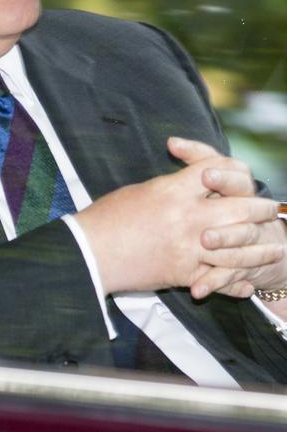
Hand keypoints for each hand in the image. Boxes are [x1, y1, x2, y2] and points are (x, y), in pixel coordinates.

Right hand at [75, 138, 279, 294]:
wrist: (89, 253)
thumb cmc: (107, 218)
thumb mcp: (140, 191)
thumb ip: (171, 188)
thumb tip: (191, 187)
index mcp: (172, 191)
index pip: (217, 169)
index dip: (230, 169)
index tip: (237, 175)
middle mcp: (187, 218)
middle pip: (241, 207)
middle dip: (260, 208)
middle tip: (268, 210)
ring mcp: (188, 248)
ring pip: (240, 248)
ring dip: (260, 249)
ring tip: (274, 249)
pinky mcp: (184, 273)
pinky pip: (220, 278)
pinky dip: (235, 282)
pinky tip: (246, 283)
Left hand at [174, 138, 286, 302]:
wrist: (262, 245)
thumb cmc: (225, 203)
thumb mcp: (212, 180)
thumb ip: (196, 158)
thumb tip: (171, 141)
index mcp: (239, 187)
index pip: (237, 174)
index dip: (223, 174)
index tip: (205, 175)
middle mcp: (248, 211)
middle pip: (244, 205)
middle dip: (225, 210)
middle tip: (203, 206)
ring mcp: (249, 240)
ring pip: (242, 238)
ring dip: (225, 240)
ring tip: (205, 241)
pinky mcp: (243, 268)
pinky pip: (230, 276)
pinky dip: (214, 283)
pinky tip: (197, 290)